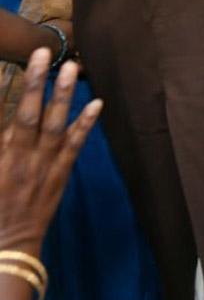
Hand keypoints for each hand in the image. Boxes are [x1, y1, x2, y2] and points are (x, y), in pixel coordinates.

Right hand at [0, 50, 100, 256]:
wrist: (7, 246)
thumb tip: (3, 123)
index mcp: (0, 159)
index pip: (6, 118)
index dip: (5, 92)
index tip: (9, 67)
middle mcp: (19, 159)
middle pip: (29, 114)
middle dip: (36, 82)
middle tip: (43, 52)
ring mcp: (43, 166)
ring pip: (55, 124)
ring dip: (64, 94)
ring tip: (72, 67)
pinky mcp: (60, 175)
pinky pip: (75, 146)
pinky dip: (86, 123)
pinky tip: (98, 102)